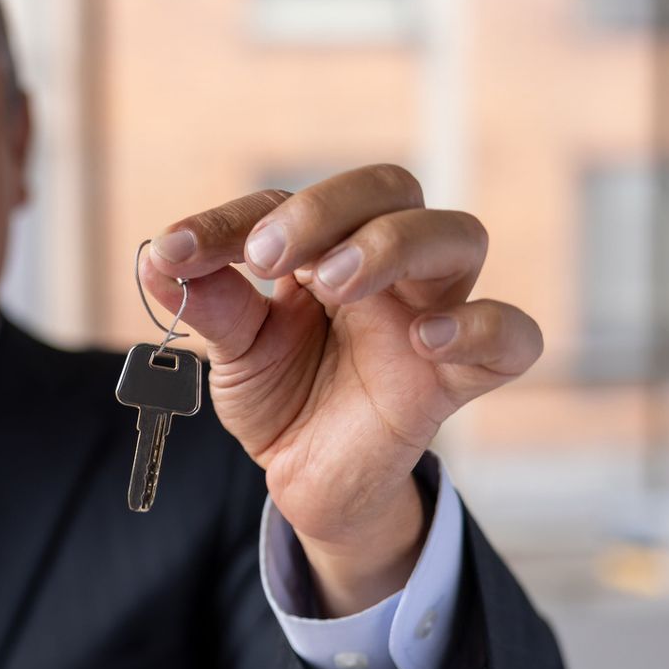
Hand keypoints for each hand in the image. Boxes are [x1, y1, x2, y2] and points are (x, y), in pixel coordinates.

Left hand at [141, 165, 540, 608]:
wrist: (309, 481)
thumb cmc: (283, 395)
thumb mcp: (234, 350)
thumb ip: (208, 304)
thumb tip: (156, 260)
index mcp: (324, 248)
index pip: (286, 205)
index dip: (228, 222)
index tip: (175, 251)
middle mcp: (385, 267)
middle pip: (391, 188)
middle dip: (327, 210)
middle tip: (267, 257)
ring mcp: (428, 313)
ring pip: (458, 235)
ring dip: (394, 245)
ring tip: (333, 284)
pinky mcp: (457, 376)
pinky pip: (512, 335)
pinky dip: (482, 326)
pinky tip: (426, 339)